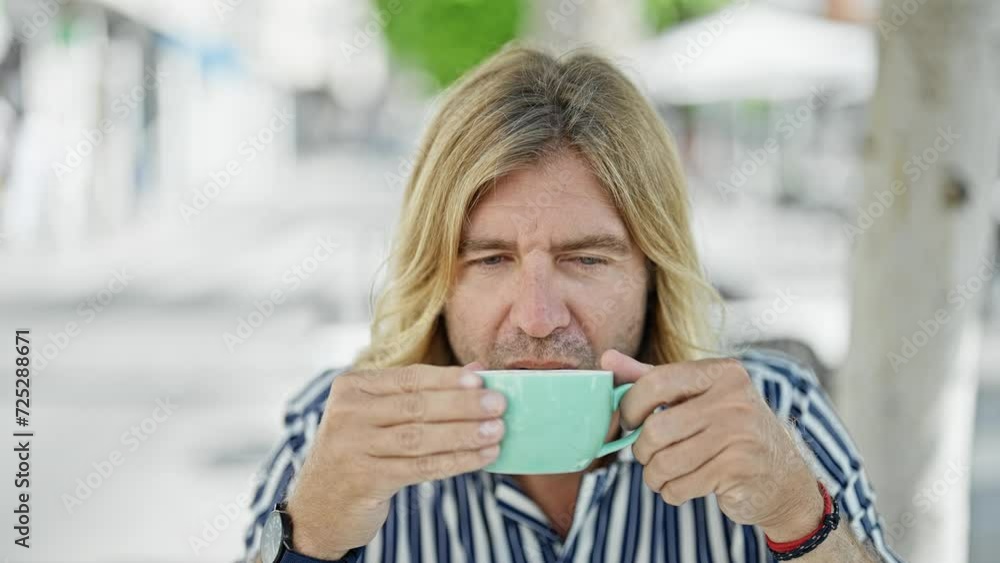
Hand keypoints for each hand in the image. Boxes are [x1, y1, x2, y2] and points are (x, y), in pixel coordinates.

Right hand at [285, 363, 505, 558]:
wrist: (317, 508)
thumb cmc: (358, 452)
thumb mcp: (378, 416)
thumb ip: (421, 391)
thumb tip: (477, 369)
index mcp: (351, 387)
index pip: (408, 378)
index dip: (448, 379)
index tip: (482, 379)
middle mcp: (348, 413)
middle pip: (417, 406)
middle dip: (463, 405)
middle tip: (499, 404)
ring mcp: (353, 447)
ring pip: (421, 437)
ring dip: (465, 434)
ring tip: (497, 431)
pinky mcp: (366, 479)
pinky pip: (421, 467)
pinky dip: (456, 461)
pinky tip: (482, 457)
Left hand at [602, 350, 824, 540]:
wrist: (784, 478)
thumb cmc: (729, 432)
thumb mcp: (697, 397)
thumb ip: (652, 378)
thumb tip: (607, 359)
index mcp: (722, 373)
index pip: (656, 382)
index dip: (630, 406)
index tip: (628, 422)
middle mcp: (733, 399)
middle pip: (656, 428)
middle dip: (641, 450)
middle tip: (647, 455)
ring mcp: (739, 434)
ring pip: (665, 462)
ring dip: (654, 475)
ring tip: (661, 474)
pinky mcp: (739, 469)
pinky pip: (680, 485)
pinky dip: (671, 492)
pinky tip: (681, 487)